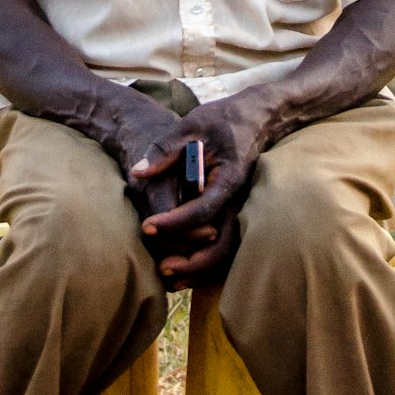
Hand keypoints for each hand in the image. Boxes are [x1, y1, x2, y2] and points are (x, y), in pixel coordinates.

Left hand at [128, 93, 268, 277]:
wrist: (256, 118)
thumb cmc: (222, 119)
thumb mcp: (192, 125)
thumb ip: (165, 149)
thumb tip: (137, 172)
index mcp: (228, 179)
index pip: (202, 209)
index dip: (174, 222)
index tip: (147, 227)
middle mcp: (237, 200)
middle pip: (221, 243)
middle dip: (191, 261)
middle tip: (159, 266)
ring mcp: (238, 210)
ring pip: (225, 252)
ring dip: (198, 269)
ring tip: (166, 276)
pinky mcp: (233, 214)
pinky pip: (223, 247)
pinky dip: (203, 262)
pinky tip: (178, 269)